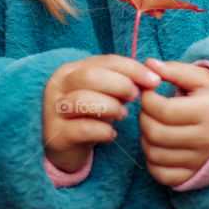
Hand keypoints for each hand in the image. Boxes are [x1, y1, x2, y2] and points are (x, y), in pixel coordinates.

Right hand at [43, 54, 161, 172]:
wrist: (65, 148)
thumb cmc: (89, 115)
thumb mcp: (106, 95)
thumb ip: (124, 83)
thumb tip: (152, 77)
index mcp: (72, 70)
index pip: (105, 61)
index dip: (132, 68)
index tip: (155, 81)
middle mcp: (58, 86)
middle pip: (90, 76)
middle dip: (119, 85)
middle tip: (134, 97)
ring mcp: (53, 109)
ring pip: (82, 99)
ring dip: (110, 106)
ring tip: (123, 114)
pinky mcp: (56, 134)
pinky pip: (82, 128)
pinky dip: (102, 131)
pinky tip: (112, 135)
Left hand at [139, 58, 208, 186]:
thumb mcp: (201, 77)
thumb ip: (175, 70)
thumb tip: (148, 64)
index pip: (163, 110)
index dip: (147, 99)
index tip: (149, 91)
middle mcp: (206, 140)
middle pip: (155, 133)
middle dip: (144, 117)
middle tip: (149, 108)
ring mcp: (200, 161)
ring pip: (154, 154)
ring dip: (146, 137)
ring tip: (154, 123)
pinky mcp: (194, 176)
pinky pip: (161, 174)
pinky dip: (152, 161)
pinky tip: (159, 144)